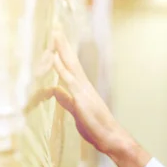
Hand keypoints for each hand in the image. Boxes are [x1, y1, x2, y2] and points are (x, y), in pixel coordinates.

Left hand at [47, 32, 150, 166]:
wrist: (112, 139)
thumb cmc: (97, 129)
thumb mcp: (77, 112)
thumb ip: (66, 100)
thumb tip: (54, 90)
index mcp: (83, 90)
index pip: (71, 67)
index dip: (64, 53)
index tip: (57, 40)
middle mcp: (85, 87)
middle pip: (72, 61)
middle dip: (63, 45)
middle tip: (56, 28)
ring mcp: (84, 92)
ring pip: (71, 66)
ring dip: (62, 50)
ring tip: (56, 34)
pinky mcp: (82, 99)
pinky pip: (70, 81)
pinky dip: (61, 68)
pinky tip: (54, 58)